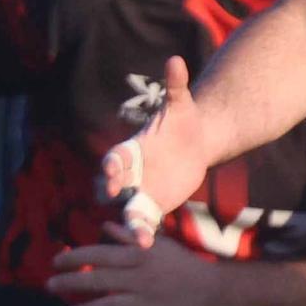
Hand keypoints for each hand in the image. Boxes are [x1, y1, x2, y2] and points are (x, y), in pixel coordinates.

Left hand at [47, 224, 219, 305]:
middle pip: (99, 281)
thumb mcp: (159, 245)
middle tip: (49, 287)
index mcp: (140, 257)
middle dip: (70, 284)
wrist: (213, 292)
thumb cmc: (183, 265)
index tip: (55, 262)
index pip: (100, 255)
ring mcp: (147, 303)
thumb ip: (130, 238)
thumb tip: (104, 227)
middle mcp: (140, 279)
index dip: (75, 258)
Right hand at [98, 56, 209, 244]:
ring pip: (124, 210)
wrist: (196, 144)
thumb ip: (176, 86)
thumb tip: (176, 60)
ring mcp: (137, 193)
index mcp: (129, 150)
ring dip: (128, 224)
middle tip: (116, 201)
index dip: (110, 166)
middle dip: (110, 194)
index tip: (112, 173)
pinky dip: (141, 233)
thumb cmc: (183, 122)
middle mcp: (128, 174)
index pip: (113, 159)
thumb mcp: (181, 105)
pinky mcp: (151, 208)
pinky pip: (141, 223)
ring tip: (139, 238)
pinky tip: (147, 245)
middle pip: (109, 188)